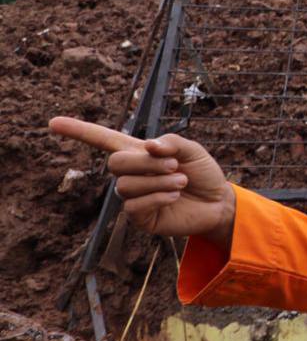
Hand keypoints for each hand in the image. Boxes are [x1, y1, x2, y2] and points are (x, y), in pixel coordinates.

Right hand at [48, 117, 235, 249]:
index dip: (79, 131)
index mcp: (139, 152)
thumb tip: (149, 146)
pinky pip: (133, 206)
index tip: (52, 122)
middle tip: (174, 165)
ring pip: (126, 185)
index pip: (103, 140)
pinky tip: (174, 195)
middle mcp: (132, 174)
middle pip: (115, 162)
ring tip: (180, 181)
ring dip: (157, 180)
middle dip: (144, 162)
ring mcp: (133, 197)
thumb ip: (171, 142)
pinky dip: (157, 197)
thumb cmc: (203, 173)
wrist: (219, 202)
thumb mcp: (192, 150)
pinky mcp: (140, 217)